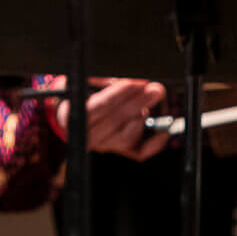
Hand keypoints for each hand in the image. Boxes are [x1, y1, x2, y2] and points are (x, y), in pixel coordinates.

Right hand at [49, 77, 173, 160]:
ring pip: (126, 137)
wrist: (73, 115)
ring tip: (151, 98)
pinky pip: (137, 152)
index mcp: (73, 114)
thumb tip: (134, 83)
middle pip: (115, 121)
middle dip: (138, 103)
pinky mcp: (116, 150)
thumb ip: (105, 83)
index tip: (135, 84)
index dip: (118, 94)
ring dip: (142, 117)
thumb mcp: (86, 82)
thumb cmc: (81, 95)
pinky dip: (153, 144)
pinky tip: (164, 132)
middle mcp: (87, 134)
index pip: (97, 106)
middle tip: (156, 90)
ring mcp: (102, 144)